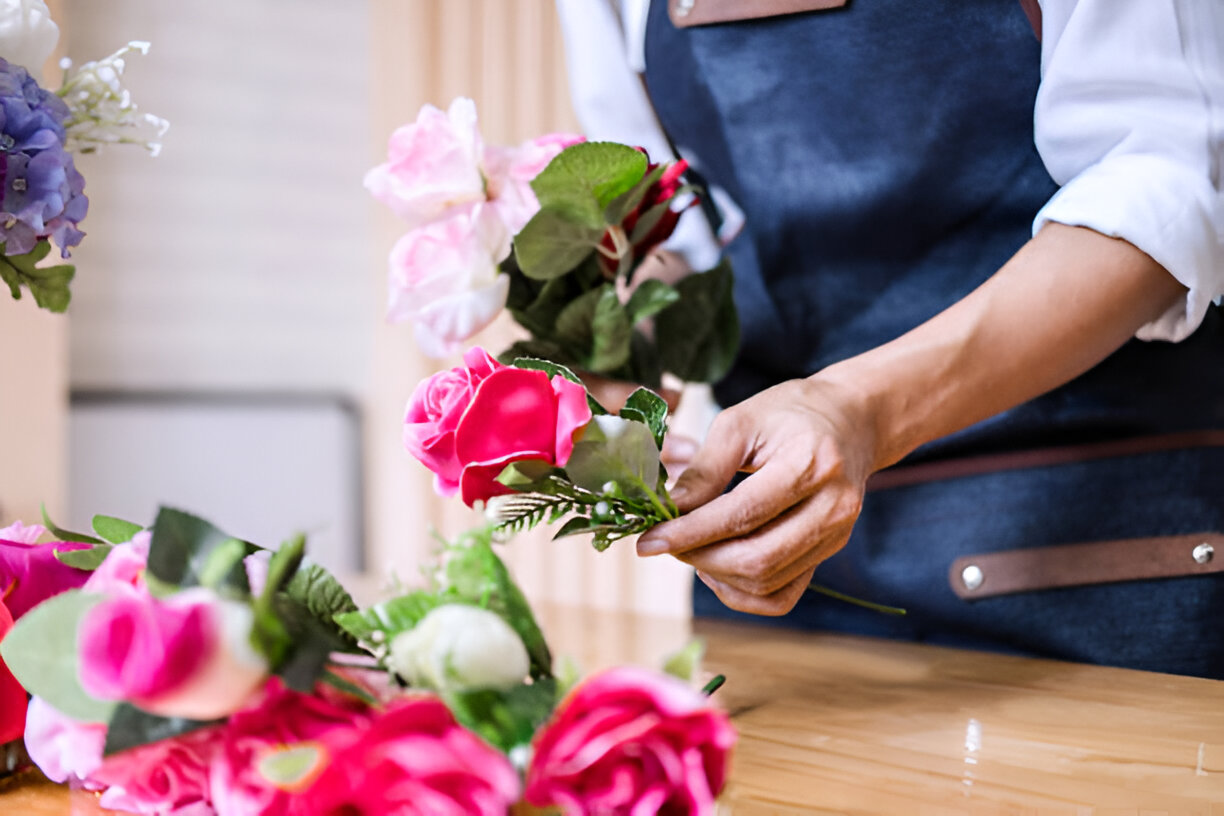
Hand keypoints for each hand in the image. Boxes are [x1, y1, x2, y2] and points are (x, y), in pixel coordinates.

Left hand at [636, 376, 876, 614]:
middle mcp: (832, 507)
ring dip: (715, 574)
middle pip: (756, 558)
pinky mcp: (829, 552)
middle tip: (666, 541)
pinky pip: (781, 596)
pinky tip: (718, 567)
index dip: (690, 532)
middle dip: (699, 557)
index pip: (743, 514)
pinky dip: (742, 592)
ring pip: (766, 582)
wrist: (849, 420)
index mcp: (811, 464)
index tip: (649, 540)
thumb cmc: (790, 413)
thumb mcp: (741, 422)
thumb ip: (705, 469)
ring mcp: (836, 535)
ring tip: (690, 547)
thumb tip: (669, 511)